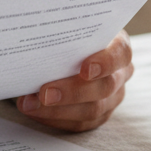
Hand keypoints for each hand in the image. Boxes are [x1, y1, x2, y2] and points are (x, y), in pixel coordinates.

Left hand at [14, 30, 132, 131]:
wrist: (64, 52)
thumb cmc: (68, 36)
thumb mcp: (69, 27)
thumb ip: (63, 29)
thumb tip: (38, 28)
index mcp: (118, 46)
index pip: (120, 53)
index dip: (106, 62)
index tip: (85, 69)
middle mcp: (120, 73)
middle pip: (105, 87)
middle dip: (72, 92)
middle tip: (44, 93)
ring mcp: (112, 97)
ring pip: (93, 110)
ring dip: (58, 110)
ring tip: (29, 104)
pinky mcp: (99, 115)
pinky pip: (80, 123)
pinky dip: (55, 118)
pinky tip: (35, 111)